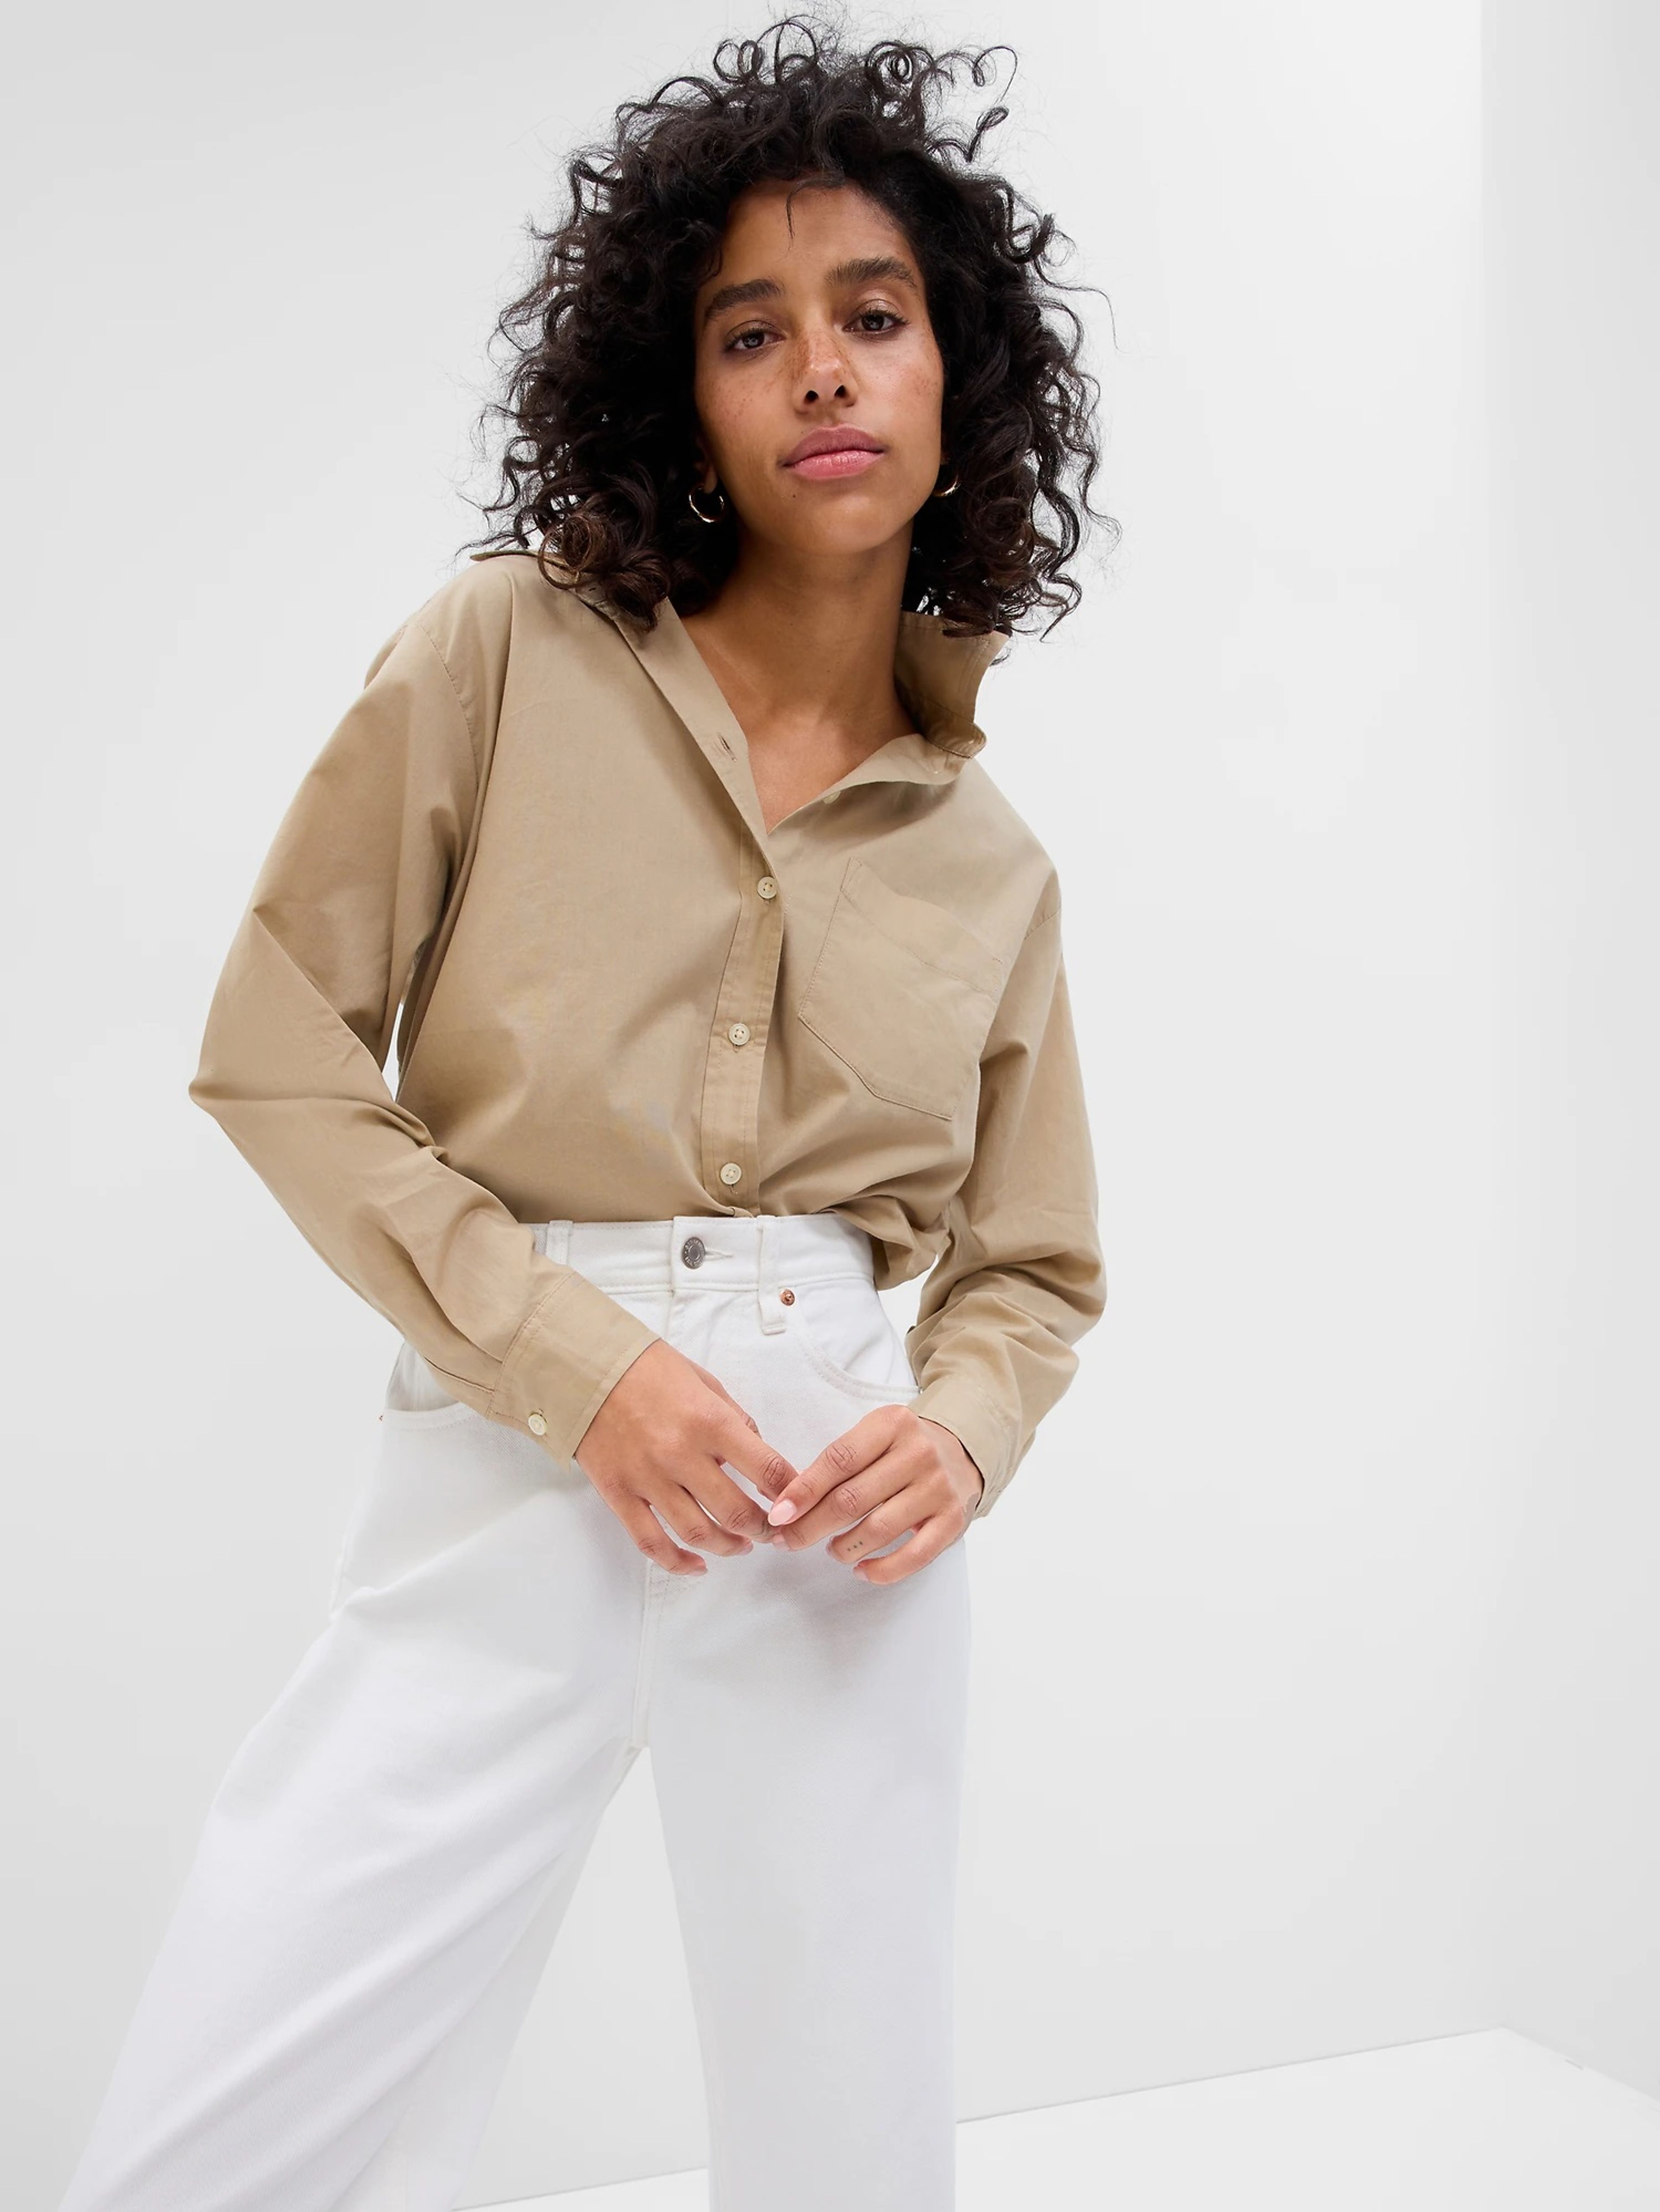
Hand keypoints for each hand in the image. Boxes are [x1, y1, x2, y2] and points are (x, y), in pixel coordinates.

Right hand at [573, 1339, 796, 1573]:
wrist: (585, 1368)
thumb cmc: (647, 1369)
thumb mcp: (704, 1381)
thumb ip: (735, 1419)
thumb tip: (758, 1451)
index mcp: (709, 1421)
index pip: (767, 1469)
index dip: (790, 1493)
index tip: (796, 1503)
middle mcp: (681, 1454)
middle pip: (736, 1512)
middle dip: (763, 1528)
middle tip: (771, 1530)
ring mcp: (648, 1478)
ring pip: (698, 1533)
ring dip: (728, 1547)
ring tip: (741, 1545)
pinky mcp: (619, 1494)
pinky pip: (651, 1542)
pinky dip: (678, 1562)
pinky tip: (697, 1565)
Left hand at [764, 1406, 983, 1583]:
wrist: (961, 1451)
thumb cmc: (900, 1449)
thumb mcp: (872, 1437)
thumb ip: (834, 1464)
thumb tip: (785, 1503)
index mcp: (891, 1423)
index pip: (838, 1460)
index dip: (803, 1491)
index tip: (778, 1515)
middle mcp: (918, 1452)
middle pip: (852, 1499)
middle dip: (811, 1526)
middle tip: (788, 1541)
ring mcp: (938, 1487)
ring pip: (879, 1529)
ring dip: (844, 1548)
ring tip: (831, 1551)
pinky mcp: (953, 1520)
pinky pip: (915, 1556)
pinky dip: (882, 1570)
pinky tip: (861, 1570)